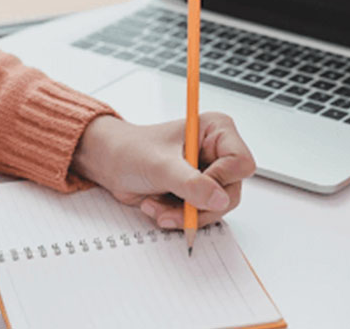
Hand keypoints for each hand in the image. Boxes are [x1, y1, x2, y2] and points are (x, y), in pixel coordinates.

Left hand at [72, 113, 255, 228]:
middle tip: (171, 208)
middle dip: (197, 205)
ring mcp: (209, 174)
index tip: (194, 187)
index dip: (221, 180)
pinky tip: (158, 207)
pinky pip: (202, 215)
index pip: (241, 163)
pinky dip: (179, 218)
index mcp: (217, 131)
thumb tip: (219, 198)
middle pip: (231, 191)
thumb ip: (191, 183)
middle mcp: (217, 152)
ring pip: (216, 208)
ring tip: (157, 206)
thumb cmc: (130, 150)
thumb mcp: (160, 166)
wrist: (108, 163)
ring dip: (185, 214)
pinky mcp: (198, 192)